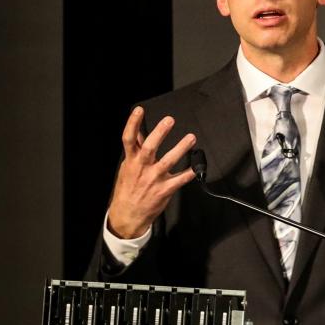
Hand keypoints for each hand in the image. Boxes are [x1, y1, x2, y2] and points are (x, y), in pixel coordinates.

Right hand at [105, 107, 197, 238]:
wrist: (128, 214)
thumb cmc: (128, 189)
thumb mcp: (127, 167)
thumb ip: (135, 150)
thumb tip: (137, 131)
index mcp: (131, 161)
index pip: (128, 139)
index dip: (132, 123)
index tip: (139, 110)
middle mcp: (142, 168)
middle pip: (149, 147)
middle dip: (159, 133)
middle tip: (169, 120)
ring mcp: (153, 179)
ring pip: (168, 161)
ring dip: (180, 148)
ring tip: (191, 138)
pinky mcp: (164, 190)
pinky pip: (180, 180)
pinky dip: (189, 173)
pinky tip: (197, 167)